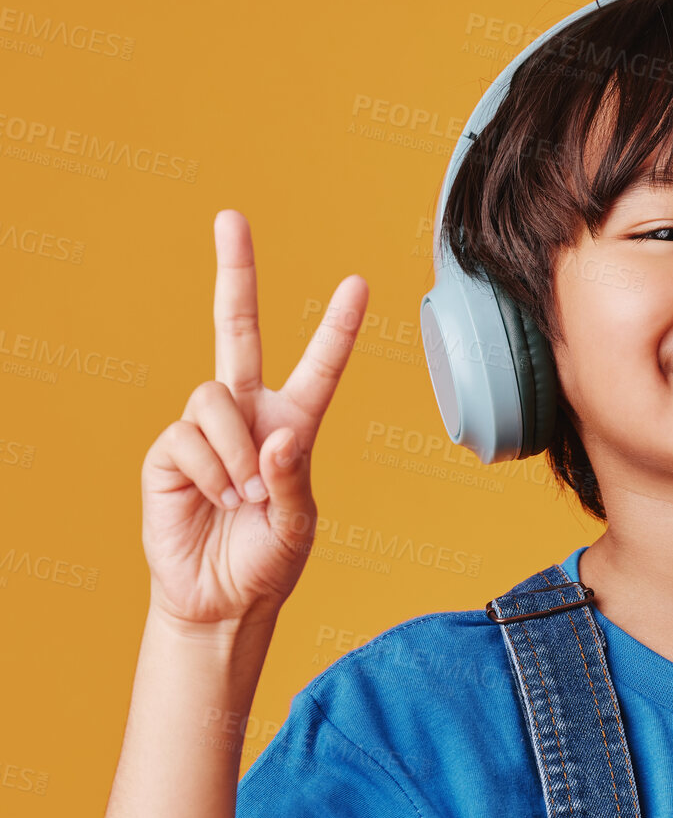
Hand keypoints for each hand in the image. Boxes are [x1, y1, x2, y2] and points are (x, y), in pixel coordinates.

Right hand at [141, 210, 367, 628]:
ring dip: (235, 452)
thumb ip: (291, 479)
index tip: (358, 284)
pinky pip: (188, 436)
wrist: (219, 599)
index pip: (318, 369)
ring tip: (244, 496)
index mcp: (293, 428)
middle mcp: (247, 417)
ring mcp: (205, 430)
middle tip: (232, 218)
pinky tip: (218, 500)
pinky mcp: (169, 451)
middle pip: (236, 331)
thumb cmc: (267, 562)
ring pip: (213, 397)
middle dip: (234, 274)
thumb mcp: (297, 526)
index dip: (336, 329)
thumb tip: (273, 438)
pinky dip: (210, 471)